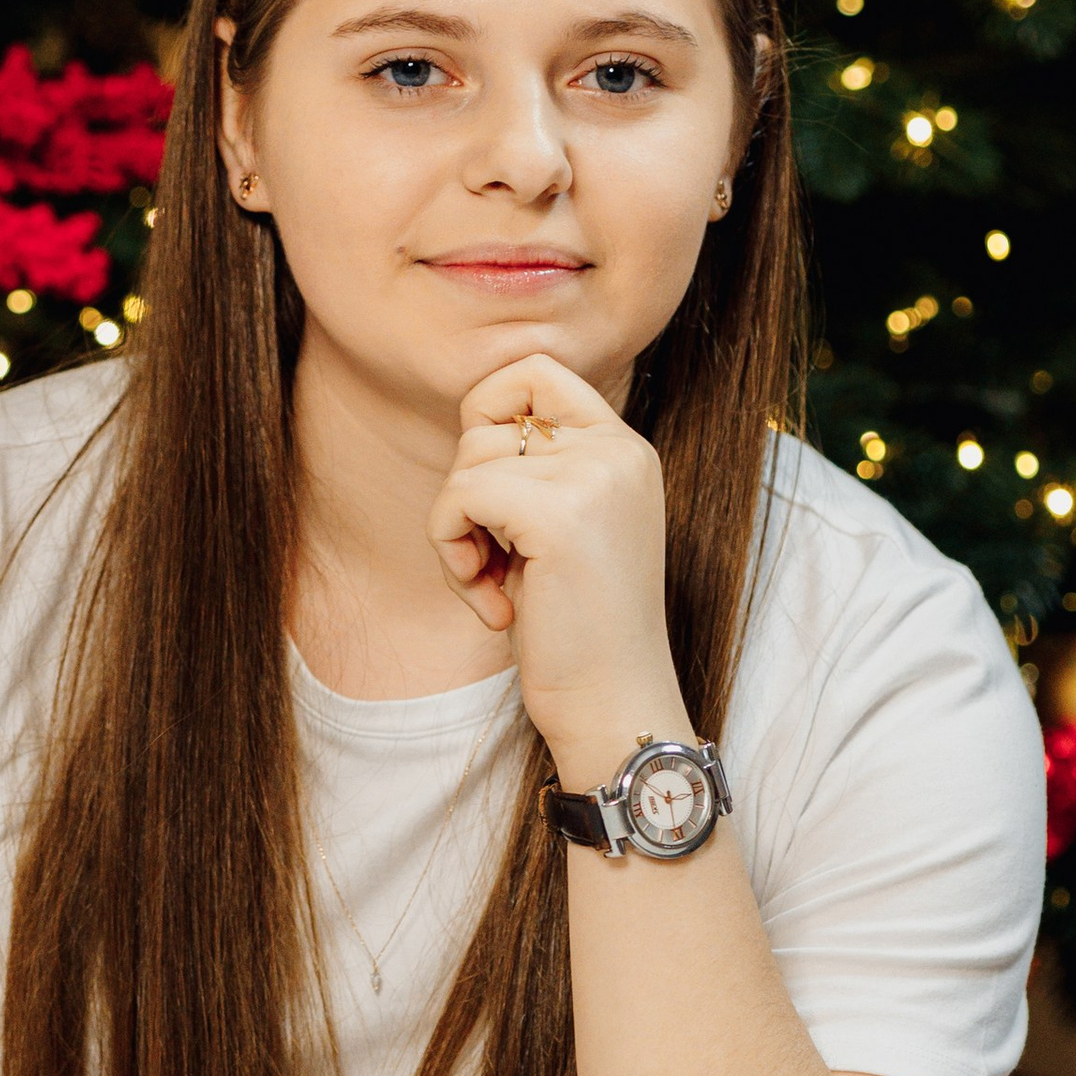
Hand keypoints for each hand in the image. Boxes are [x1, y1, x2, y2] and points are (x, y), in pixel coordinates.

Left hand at [427, 351, 684, 775]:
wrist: (614, 704)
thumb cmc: (578, 634)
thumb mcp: (565, 532)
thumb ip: (538, 473)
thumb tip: (473, 427)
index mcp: (624, 450)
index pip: (535, 371)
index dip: (488, 416)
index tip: (489, 491)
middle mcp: (617, 450)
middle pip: (488, 421)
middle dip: (467, 493)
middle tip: (491, 561)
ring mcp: (592, 476)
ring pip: (468, 461)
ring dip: (457, 531)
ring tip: (494, 586)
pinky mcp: (558, 512)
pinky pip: (459, 496)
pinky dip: (450, 551)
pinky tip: (492, 603)